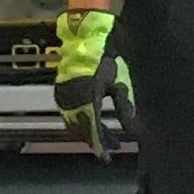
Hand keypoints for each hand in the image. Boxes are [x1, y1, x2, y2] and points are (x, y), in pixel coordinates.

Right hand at [53, 8, 129, 157]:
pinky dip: (80, 123)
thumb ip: (125, 108)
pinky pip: (69, 114)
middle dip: (97, 141)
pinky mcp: (61, 91)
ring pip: (74, 124)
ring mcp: (64, 96)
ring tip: (106, 138)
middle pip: (82, 130)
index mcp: (88, 97)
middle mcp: (72, 99)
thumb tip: (132, 131)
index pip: (93, 129)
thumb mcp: (121, 83)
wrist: (86, 36)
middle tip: (113, 147)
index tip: (107, 157)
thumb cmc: (107, 56)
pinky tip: (93, 123)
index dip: (100, 145)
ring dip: (89, 133)